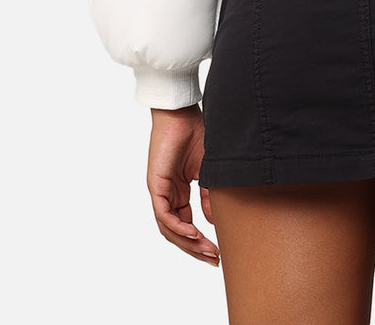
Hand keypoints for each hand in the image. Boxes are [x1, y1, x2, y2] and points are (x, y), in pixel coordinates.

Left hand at [147, 104, 220, 266]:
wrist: (181, 113)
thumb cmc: (195, 133)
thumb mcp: (207, 170)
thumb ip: (207, 195)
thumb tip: (211, 219)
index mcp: (178, 191)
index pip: (186, 223)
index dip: (200, 240)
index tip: (217, 251)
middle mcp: (167, 195)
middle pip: (176, 232)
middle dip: (195, 249)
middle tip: (213, 260)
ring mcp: (160, 192)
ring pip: (169, 228)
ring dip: (187, 243)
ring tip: (206, 251)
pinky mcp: (156, 186)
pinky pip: (164, 214)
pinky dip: (178, 227)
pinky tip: (194, 233)